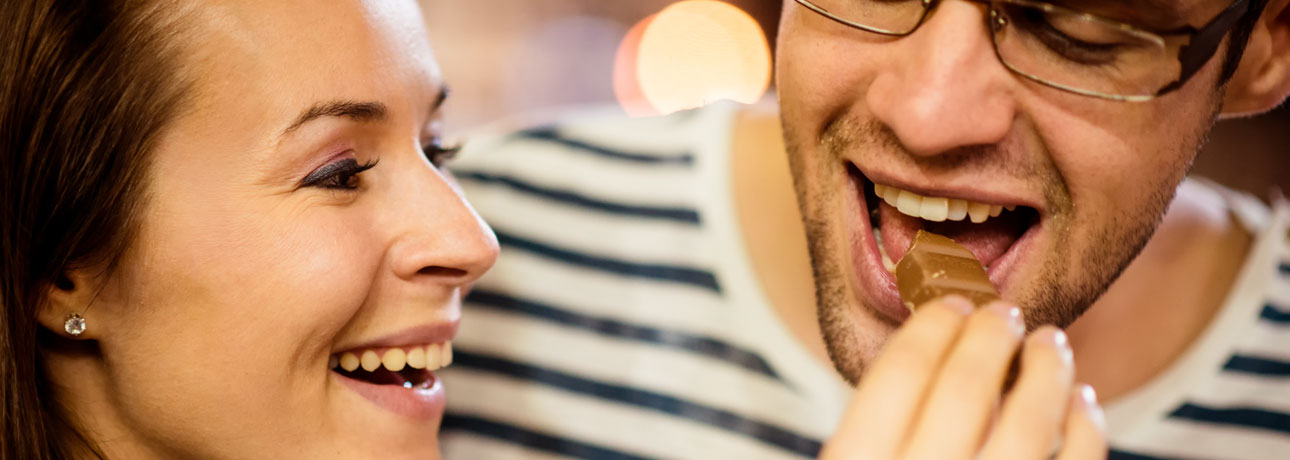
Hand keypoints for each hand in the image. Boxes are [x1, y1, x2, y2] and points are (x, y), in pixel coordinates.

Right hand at [820, 296, 1106, 459]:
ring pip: (1030, 421)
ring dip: (1046, 369)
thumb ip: (872, 429)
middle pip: (965, 385)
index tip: (949, 303)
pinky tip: (1081, 402)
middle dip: (989, 334)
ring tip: (1049, 343)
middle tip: (1003, 311)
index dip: (929, 326)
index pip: (900, 372)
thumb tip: (920, 349)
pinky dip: (1085, 426)